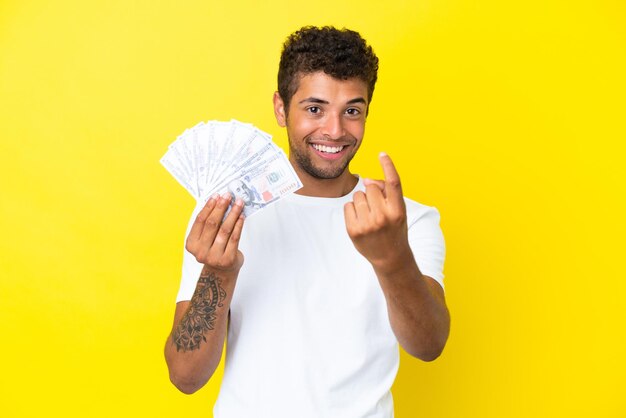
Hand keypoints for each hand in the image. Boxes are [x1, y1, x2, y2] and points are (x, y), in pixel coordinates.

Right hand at [186, 193, 245, 272]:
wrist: (221, 272)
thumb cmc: (213, 251)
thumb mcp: (205, 239)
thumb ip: (208, 223)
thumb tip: (218, 201)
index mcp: (192, 244)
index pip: (200, 221)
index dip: (209, 207)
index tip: (216, 196)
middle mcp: (201, 251)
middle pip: (212, 224)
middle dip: (221, 207)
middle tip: (228, 196)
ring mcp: (214, 257)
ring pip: (225, 229)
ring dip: (233, 214)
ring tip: (238, 204)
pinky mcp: (228, 259)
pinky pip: (234, 238)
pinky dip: (239, 225)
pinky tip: (241, 216)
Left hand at [344, 153, 410, 269]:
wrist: (390, 257)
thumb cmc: (394, 228)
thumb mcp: (397, 210)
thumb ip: (386, 192)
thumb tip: (365, 179)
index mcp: (398, 210)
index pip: (393, 183)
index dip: (388, 165)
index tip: (382, 154)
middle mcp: (383, 216)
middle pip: (370, 187)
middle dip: (372, 193)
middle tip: (378, 208)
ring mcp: (368, 224)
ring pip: (357, 195)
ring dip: (361, 201)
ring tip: (370, 216)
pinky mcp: (354, 230)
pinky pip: (347, 206)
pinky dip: (352, 210)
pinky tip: (361, 220)